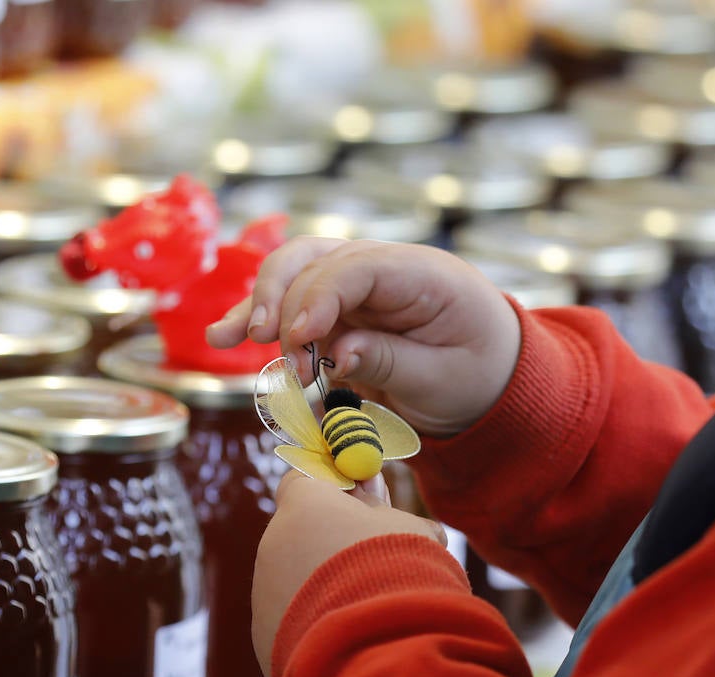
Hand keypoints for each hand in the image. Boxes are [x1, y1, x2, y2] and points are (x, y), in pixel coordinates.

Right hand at [207, 239, 520, 435]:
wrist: (490, 377)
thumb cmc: (478, 374)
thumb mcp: (445, 378)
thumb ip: (392, 361)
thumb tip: (337, 356)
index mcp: (422, 274)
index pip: (358, 267)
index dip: (320, 296)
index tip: (298, 338)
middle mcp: (382, 268)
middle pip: (315, 258)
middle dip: (282, 298)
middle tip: (269, 343)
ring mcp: (355, 287)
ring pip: (293, 276)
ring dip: (259, 306)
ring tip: (225, 339)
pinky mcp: (336, 311)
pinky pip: (291, 308)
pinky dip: (260, 321)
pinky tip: (223, 337)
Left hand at [253, 471, 447, 676]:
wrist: (380, 661)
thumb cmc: (400, 578)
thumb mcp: (409, 530)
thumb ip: (383, 511)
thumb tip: (372, 502)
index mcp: (302, 505)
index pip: (304, 479)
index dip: (335, 489)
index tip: (366, 499)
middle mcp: (273, 546)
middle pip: (301, 534)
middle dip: (334, 544)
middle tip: (379, 562)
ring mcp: (264, 596)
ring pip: (297, 582)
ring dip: (328, 590)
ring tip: (372, 612)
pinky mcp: (265, 642)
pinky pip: (294, 623)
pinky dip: (319, 628)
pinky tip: (356, 644)